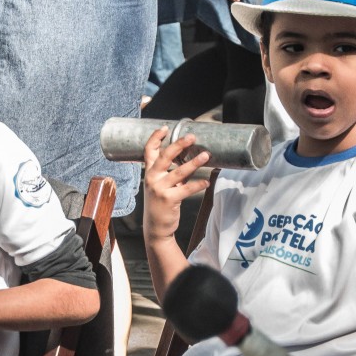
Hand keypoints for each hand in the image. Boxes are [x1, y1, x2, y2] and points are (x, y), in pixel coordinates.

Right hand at [142, 128, 211, 245]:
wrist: (156, 227)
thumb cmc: (160, 203)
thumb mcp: (160, 185)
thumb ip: (170, 172)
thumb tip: (190, 158)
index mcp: (149, 172)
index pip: (149, 151)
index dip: (156, 137)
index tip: (165, 127)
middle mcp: (152, 178)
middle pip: (165, 156)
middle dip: (179, 145)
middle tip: (192, 137)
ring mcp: (159, 189)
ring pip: (179, 172)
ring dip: (194, 163)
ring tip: (206, 155)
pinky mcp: (169, 200)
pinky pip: (187, 189)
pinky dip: (198, 184)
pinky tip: (207, 181)